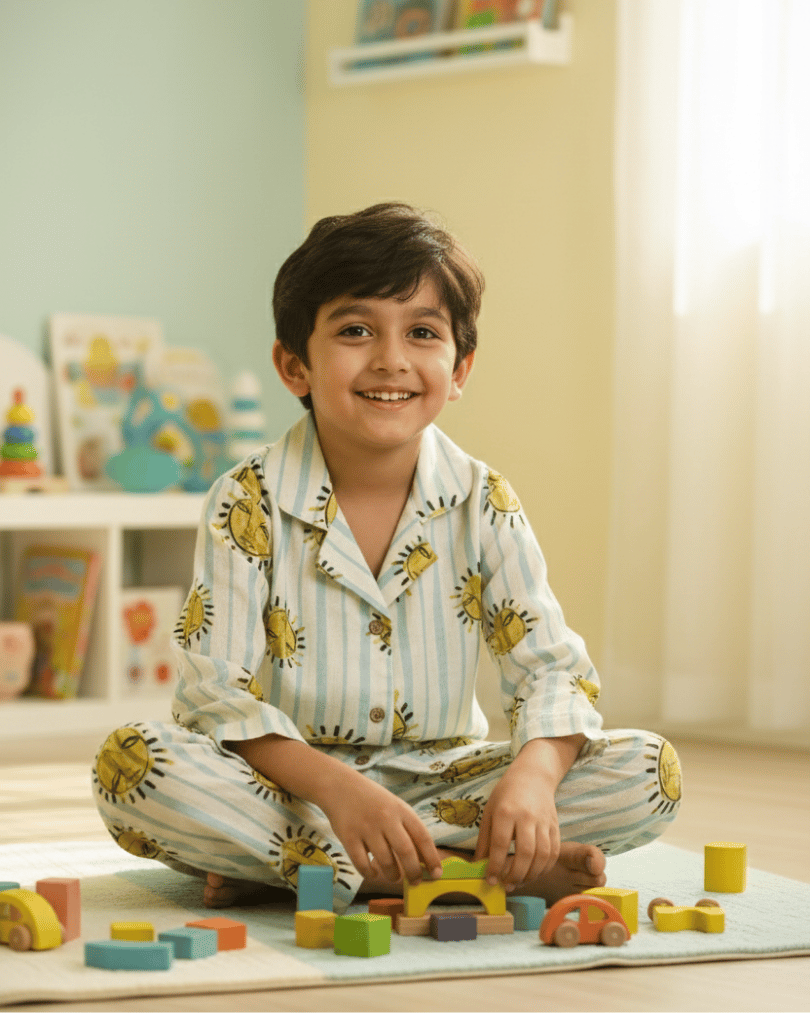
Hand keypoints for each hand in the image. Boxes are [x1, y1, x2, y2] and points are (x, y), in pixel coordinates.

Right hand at [319, 775, 442, 886]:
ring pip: (385, 861)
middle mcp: (386, 818)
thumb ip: (407, 828)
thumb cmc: (373, 801)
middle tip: (415, 882)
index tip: (436, 874)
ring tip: (394, 876)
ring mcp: (366, 827)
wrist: (340, 786)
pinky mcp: (348, 837)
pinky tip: (373, 873)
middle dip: (414, 872)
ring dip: (393, 875)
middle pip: (406, 852)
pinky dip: (370, 874)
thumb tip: (422, 859)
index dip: (432, 858)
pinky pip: (362, 864)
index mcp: (401, 809)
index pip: (422, 836)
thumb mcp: (394, 807)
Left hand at [473, 762, 559, 890]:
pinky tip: (534, 874)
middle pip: (525, 852)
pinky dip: (545, 868)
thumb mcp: (489, 811)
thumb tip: (479, 865)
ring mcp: (544, 822)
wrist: (533, 776)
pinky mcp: (556, 826)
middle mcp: (527, 817)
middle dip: (516, 875)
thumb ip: (484, 839)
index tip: (491, 880)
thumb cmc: (506, 794)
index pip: (501, 844)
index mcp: (506, 811)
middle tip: (506, 885)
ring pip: (542, 855)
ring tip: (519, 882)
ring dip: (531, 875)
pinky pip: (554, 852)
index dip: (496, 866)